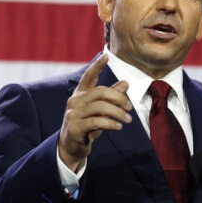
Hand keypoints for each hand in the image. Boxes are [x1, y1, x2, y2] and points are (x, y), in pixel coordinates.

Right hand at [58, 54, 132, 171]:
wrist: (71, 147)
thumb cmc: (88, 125)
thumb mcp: (101, 110)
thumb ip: (111, 97)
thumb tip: (125, 82)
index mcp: (81, 93)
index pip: (88, 76)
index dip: (97, 66)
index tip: (106, 56)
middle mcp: (75, 100)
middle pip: (100, 92)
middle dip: (118, 98)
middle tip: (129, 107)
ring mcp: (73, 113)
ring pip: (100, 107)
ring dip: (118, 113)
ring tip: (128, 120)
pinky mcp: (75, 126)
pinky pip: (97, 121)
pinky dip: (111, 123)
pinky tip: (119, 126)